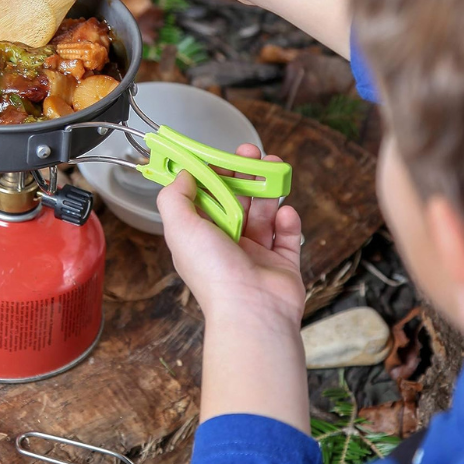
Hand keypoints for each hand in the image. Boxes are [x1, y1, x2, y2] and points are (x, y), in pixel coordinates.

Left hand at [157, 145, 309, 430]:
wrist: (252, 311)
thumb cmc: (213, 271)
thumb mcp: (180, 227)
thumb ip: (175, 197)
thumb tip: (184, 174)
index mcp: (199, 236)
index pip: (204, 198)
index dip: (211, 174)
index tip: (219, 155)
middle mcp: (226, 244)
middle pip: (236, 200)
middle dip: (243, 174)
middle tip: (252, 152)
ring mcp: (256, 254)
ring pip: (263, 212)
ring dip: (268, 189)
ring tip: (274, 167)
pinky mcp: (282, 263)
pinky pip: (287, 235)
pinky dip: (288, 220)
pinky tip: (284, 212)